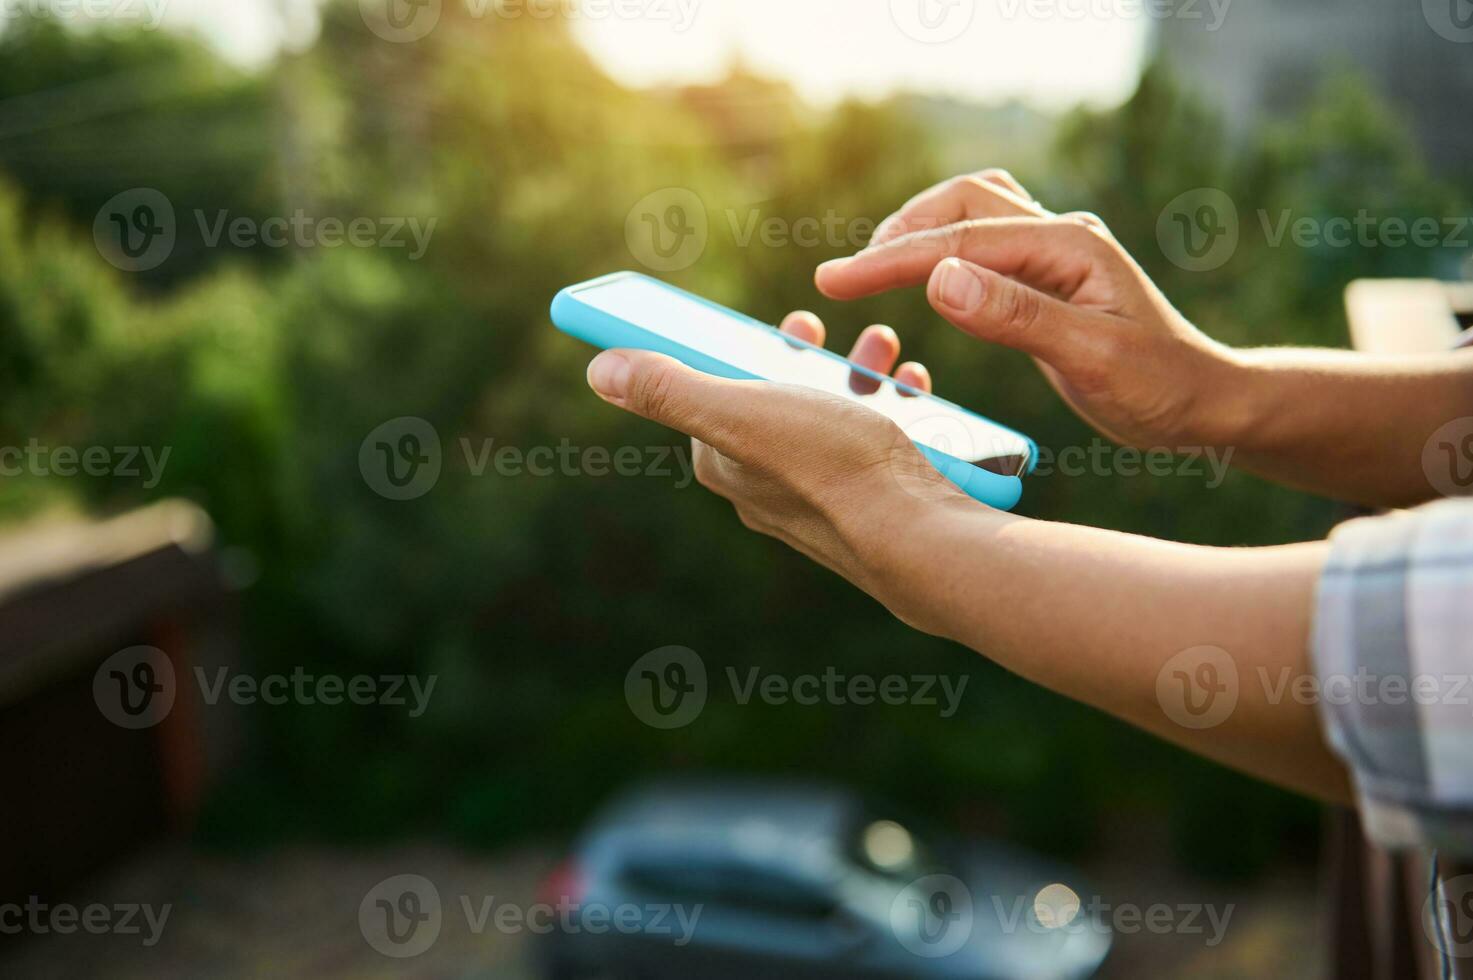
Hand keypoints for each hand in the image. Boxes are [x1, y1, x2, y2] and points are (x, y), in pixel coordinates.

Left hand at [583, 314, 972, 606]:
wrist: (922, 538)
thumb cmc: (832, 470)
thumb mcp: (742, 413)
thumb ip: (671, 389)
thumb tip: (600, 367)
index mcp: (730, 465)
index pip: (710, 398)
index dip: (728, 352)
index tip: (756, 322)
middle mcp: (771, 487)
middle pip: (773, 401)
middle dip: (797, 355)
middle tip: (811, 328)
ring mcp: (827, 495)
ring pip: (831, 415)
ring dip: (852, 371)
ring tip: (880, 347)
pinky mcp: (877, 498)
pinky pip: (877, 440)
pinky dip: (893, 404)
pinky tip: (913, 388)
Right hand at [817, 170, 1242, 449]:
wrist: (1205, 403)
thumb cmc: (1160, 387)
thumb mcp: (1091, 357)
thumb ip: (1016, 316)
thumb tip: (937, 279)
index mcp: (1069, 246)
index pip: (960, 242)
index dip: (891, 261)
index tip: (832, 281)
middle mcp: (1061, 235)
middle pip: (963, 202)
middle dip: (900, 233)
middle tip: (846, 276)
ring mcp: (1055, 251)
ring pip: (973, 210)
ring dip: (921, 229)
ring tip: (874, 268)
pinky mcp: (1048, 276)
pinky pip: (985, 240)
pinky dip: (944, 246)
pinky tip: (925, 278)